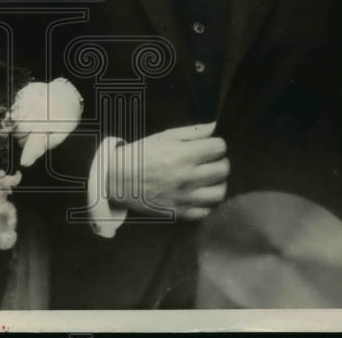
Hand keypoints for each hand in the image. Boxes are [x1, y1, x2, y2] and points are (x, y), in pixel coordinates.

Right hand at [107, 123, 227, 220]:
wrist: (118, 179)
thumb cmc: (141, 154)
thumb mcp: (164, 136)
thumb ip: (192, 131)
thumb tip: (215, 128)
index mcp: (182, 154)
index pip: (219, 147)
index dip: (216, 144)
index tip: (210, 146)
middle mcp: (187, 177)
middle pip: (223, 169)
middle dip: (219, 161)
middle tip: (209, 161)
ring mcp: (185, 197)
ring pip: (220, 192)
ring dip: (217, 183)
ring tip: (208, 178)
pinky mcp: (180, 213)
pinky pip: (206, 211)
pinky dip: (207, 203)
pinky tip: (199, 194)